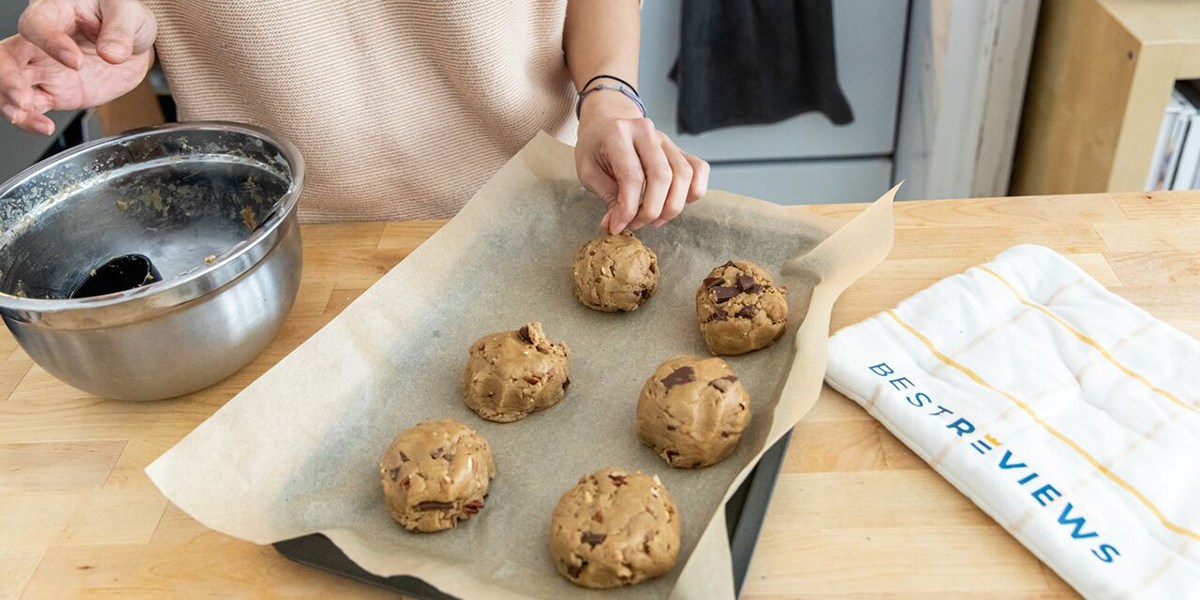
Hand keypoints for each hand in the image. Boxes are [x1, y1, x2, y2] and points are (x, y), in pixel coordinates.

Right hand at [1, 0, 155, 134]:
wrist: (135, 44)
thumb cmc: (123, 18)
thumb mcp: (128, 14)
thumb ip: (120, 32)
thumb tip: (112, 53)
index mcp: (54, 13)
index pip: (35, 25)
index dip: (49, 42)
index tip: (75, 60)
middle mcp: (40, 42)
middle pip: (6, 57)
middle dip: (7, 78)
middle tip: (23, 98)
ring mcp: (45, 69)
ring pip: (11, 85)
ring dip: (10, 102)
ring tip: (25, 114)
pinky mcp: (55, 92)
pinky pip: (32, 107)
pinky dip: (30, 119)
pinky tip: (42, 126)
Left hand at [575, 90, 709, 233]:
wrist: (608, 121)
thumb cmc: (595, 146)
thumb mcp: (588, 171)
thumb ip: (607, 196)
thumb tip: (618, 224)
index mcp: (618, 134)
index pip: (632, 177)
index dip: (627, 209)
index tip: (618, 226)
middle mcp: (646, 132)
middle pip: (662, 177)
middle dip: (651, 210)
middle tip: (636, 224)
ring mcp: (666, 140)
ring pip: (684, 175)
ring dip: (672, 206)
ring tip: (654, 219)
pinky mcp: (679, 149)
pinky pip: (699, 169)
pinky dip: (694, 191)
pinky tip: (678, 202)